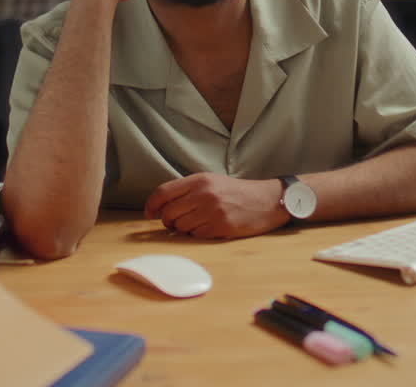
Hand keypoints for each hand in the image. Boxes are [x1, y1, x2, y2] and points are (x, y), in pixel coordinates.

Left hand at [144, 173, 290, 238]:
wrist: (267, 200)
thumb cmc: (236, 192)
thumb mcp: (212, 181)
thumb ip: (187, 190)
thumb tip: (159, 207)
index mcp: (200, 179)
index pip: (163, 192)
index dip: (151, 205)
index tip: (149, 213)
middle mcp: (205, 194)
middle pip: (169, 213)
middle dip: (168, 221)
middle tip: (176, 222)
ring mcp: (213, 211)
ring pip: (181, 227)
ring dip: (184, 229)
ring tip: (199, 222)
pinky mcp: (221, 227)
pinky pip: (196, 236)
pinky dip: (198, 235)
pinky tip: (209, 228)